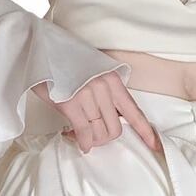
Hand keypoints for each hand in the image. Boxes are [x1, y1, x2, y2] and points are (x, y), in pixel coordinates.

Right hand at [32, 71, 160, 153]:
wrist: (40, 48)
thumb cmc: (65, 63)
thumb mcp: (93, 74)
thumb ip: (106, 94)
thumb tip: (110, 120)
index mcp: (113, 80)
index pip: (134, 112)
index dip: (146, 132)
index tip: (155, 147)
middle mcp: (104, 87)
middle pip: (115, 129)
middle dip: (103, 138)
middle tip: (90, 135)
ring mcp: (88, 94)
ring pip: (99, 133)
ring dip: (90, 140)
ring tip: (78, 133)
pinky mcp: (71, 102)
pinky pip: (84, 132)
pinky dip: (82, 141)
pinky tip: (75, 139)